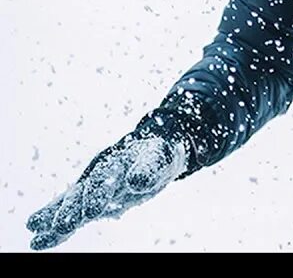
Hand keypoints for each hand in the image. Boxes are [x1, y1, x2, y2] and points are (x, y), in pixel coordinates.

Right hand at [26, 131, 186, 249]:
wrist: (151, 149)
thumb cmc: (158, 154)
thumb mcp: (159, 158)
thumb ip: (150, 169)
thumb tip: (137, 182)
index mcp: (119, 158)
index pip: (109, 176)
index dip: (100, 194)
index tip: (91, 213)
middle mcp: (102, 171)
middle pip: (86, 190)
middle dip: (75, 208)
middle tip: (65, 225)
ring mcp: (93, 183)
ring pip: (74, 199)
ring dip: (59, 216)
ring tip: (36, 231)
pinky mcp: (89, 197)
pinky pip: (69, 209)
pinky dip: (53, 221)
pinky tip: (39, 240)